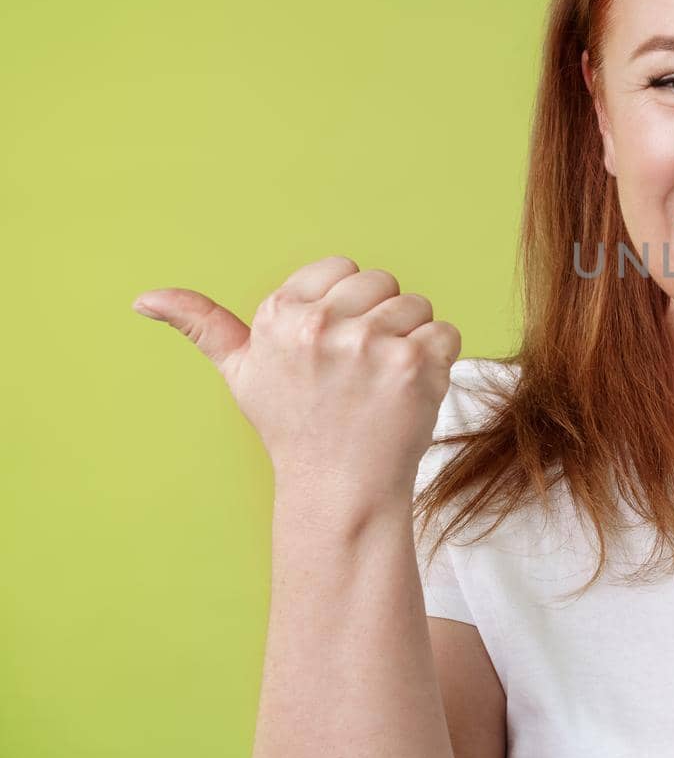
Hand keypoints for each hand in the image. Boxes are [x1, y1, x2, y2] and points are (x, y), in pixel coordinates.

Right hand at [132, 255, 461, 504]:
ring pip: (418, 306)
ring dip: (411, 341)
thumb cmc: (294, 426)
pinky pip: (446, 333)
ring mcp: (368, 343)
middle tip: (361, 371)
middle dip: (381, 320)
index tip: (334, 347)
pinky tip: (410, 393)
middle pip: (383, 283)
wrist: (340, 489)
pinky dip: (439, 361)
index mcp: (280, 315)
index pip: (342, 268)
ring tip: (383, 384)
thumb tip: (142, 298)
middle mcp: (319, 325)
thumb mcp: (242, 373)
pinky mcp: (412, 364)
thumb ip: (201, 326)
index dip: (347, 305)